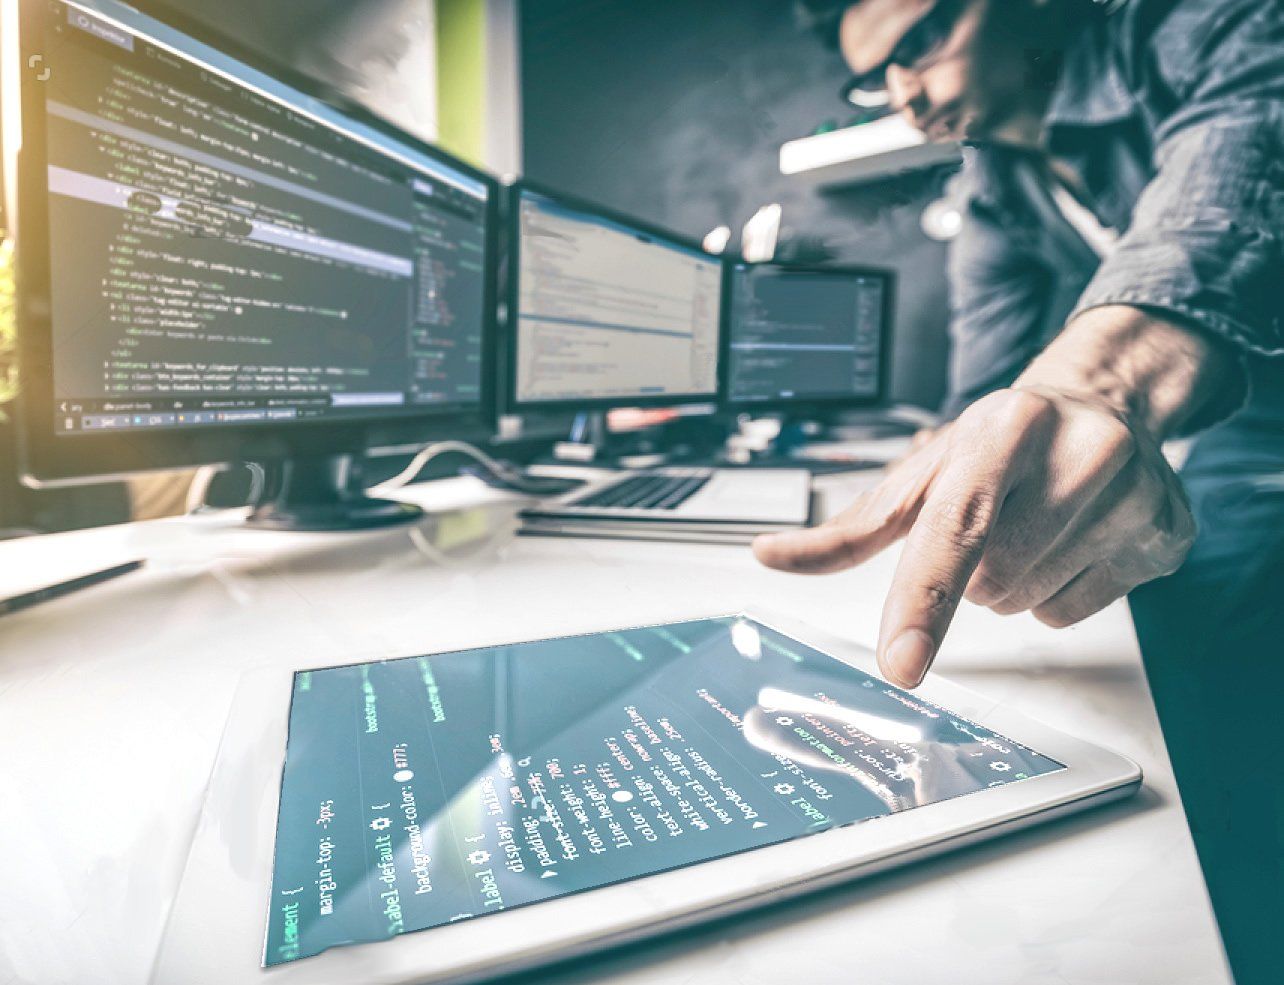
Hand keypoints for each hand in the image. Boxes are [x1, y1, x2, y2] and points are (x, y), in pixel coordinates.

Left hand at [754, 384, 1196, 687]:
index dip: (922, 600)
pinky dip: (1055, 594)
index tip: (902, 664)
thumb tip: (766, 555)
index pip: (954, 531)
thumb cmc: (1001, 442)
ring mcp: (1130, 497)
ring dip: (1011, 585)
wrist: (1106, 401)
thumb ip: (848, 529)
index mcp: (1001, 431)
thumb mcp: (923, 472)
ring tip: (1030, 527)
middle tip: (994, 523)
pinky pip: (1074, 614)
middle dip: (973, 573)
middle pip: (988, 585)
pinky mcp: (1164, 537)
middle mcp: (1076, 456)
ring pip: (1028, 606)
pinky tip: (1068, 541)